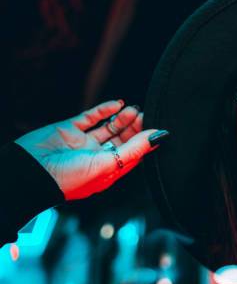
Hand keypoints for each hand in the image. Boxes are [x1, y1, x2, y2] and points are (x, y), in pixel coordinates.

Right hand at [15, 100, 168, 199]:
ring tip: (134, 110)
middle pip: (122, 139)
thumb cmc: (69, 179)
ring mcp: (83, 143)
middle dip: (135, 127)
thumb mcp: (109, 165)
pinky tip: (117, 104)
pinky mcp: (70, 129)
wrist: (30, 173)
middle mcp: (97, 157)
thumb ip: (134, 149)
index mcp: (108, 171)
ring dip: (123, 118)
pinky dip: (105, 109)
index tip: (159, 129)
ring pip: (109, 127)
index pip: (133, 155)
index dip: (145, 142)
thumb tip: (158, 136)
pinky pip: (91, 117)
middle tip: (145, 115)